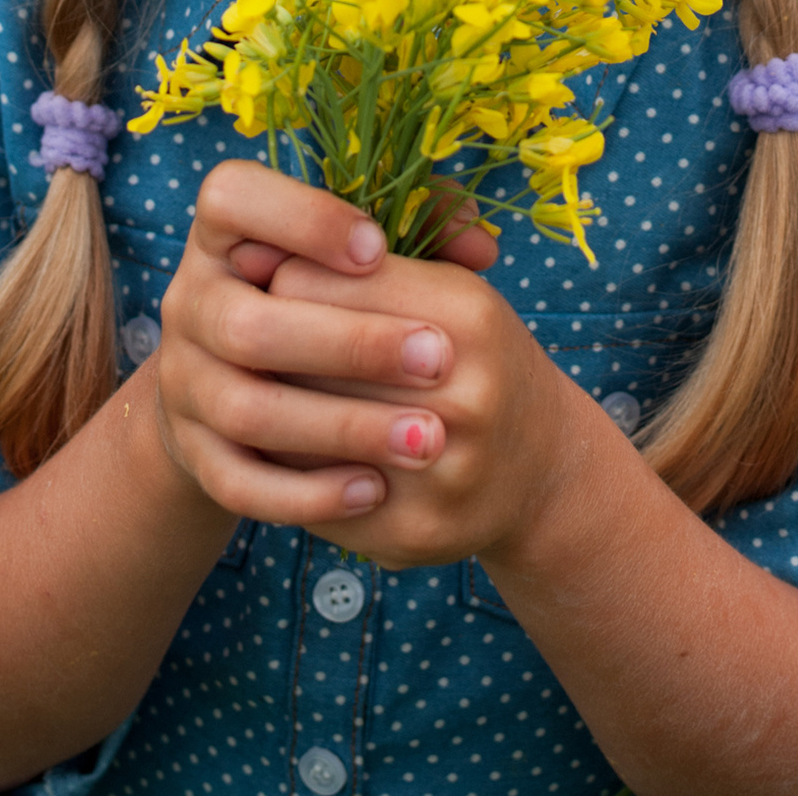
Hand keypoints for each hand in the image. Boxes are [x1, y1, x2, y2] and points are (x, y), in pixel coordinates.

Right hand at [153, 160, 495, 529]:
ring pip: (247, 411)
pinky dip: (306, 493)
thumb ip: (414, 231)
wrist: (243, 380)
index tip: (377, 248)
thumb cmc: (324, 295)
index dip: (302, 220)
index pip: (232, 198)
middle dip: (349, 344)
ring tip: (427, 438)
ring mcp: (184, 383)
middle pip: (246, 324)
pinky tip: (374, 489)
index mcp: (222, 231)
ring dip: (341, 426)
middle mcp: (188, 300)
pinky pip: (239, 483)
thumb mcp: (351, 252)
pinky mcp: (195, 455)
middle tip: (440, 359)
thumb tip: (478, 243)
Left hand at [265, 242, 612, 573]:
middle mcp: (462, 397)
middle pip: (304, 362)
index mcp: (464, 317)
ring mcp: (441, 475)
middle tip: (256, 340)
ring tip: (266, 390)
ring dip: (274, 411)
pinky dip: (292, 474)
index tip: (276, 283)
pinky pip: (315, 500)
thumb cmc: (472, 354)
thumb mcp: (445, 286)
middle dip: (272, 348)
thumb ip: (365, 265)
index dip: (283, 280)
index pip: (314, 284)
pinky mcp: (414, 534)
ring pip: (300, 436)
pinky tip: (290, 449)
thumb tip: (257, 261)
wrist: (541, 465)